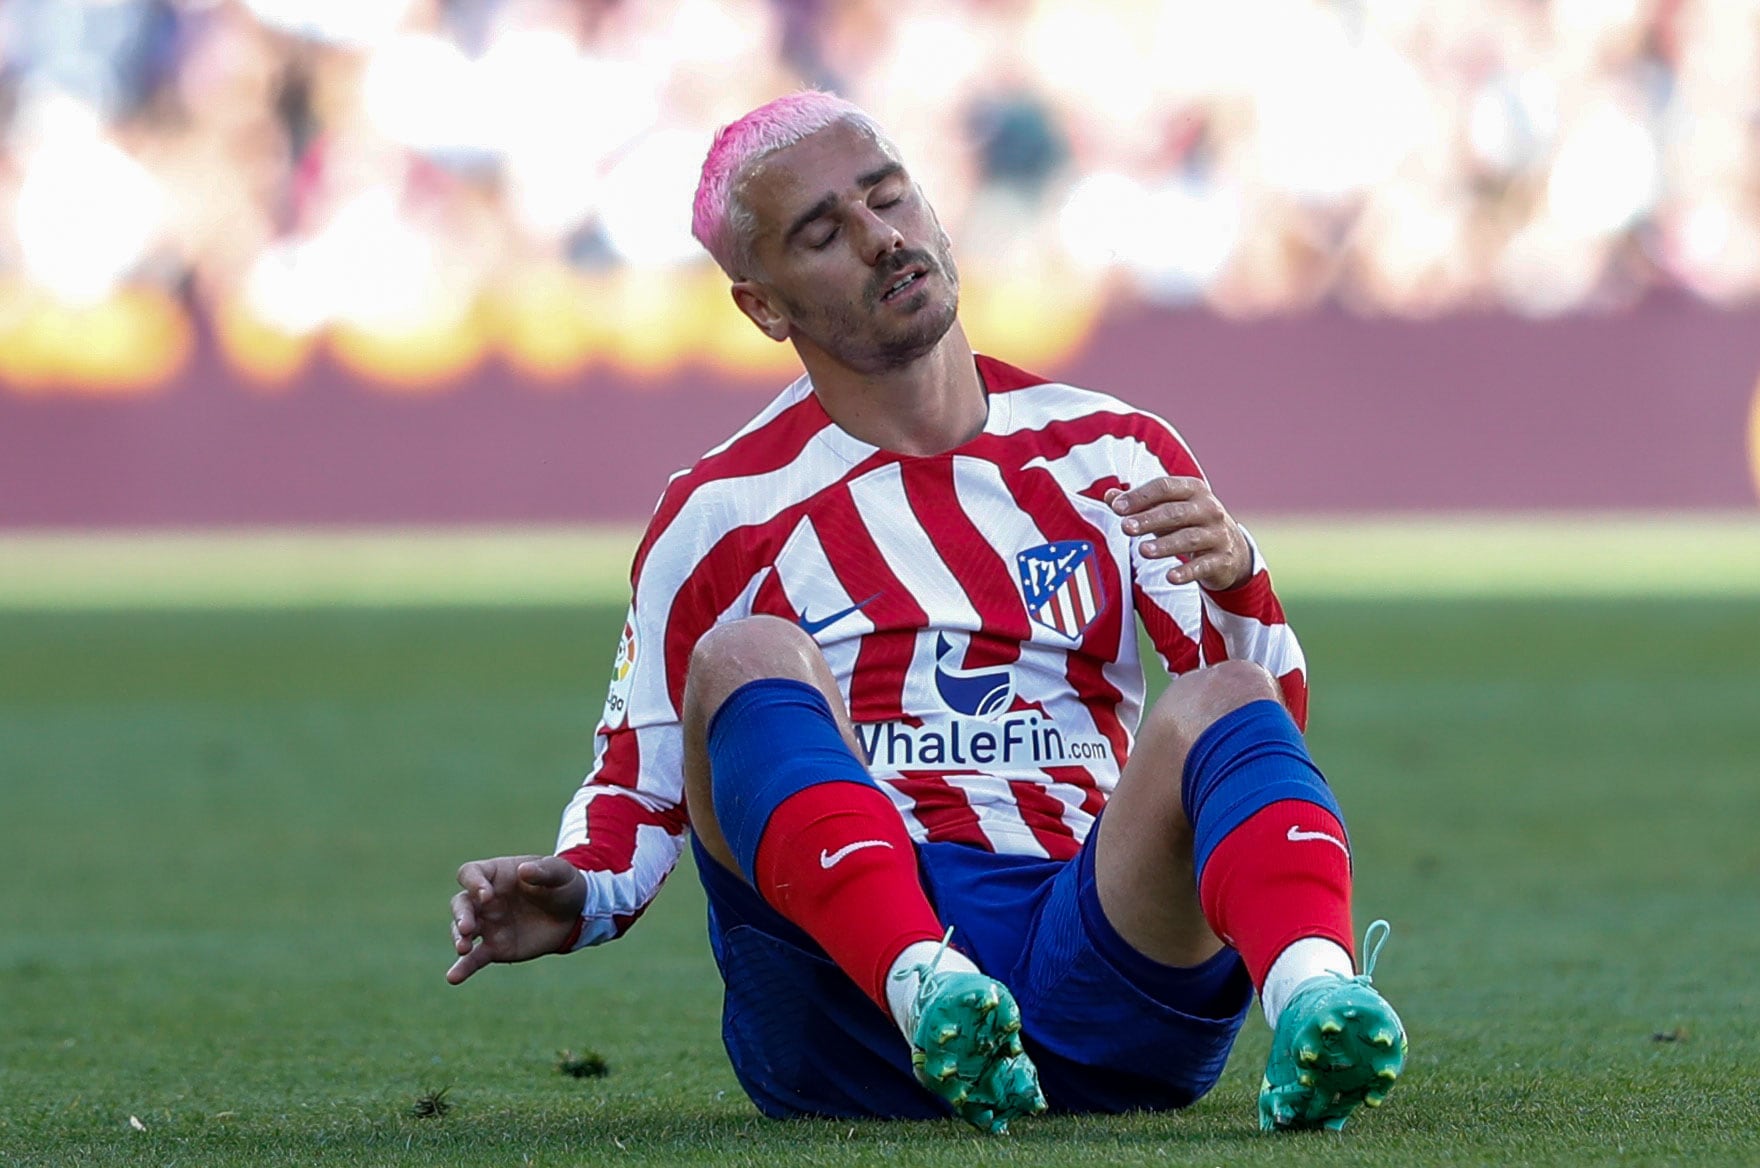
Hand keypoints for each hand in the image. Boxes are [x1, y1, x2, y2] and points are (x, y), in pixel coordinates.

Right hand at [447, 855, 587, 984]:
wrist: (574, 915)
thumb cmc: (563, 885)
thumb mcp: (560, 873)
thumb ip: (543, 870)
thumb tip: (524, 870)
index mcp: (496, 874)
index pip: (471, 873)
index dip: (473, 883)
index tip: (487, 895)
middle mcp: (485, 900)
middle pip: (461, 903)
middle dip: (461, 915)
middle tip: (467, 927)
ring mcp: (488, 925)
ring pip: (462, 931)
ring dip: (458, 938)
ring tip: (463, 948)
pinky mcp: (495, 947)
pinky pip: (474, 958)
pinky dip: (463, 968)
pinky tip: (453, 978)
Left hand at [1105, 477, 1252, 590]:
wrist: (1232, 550)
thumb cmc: (1188, 523)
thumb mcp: (1167, 509)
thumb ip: (1138, 502)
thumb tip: (1109, 496)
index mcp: (1193, 489)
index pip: (1164, 487)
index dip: (1140, 496)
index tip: (1116, 508)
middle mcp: (1209, 509)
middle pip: (1176, 512)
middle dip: (1149, 520)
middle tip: (1125, 528)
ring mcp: (1218, 534)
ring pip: (1189, 538)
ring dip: (1165, 545)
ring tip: (1142, 551)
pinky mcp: (1222, 559)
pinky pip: (1203, 566)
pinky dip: (1187, 572)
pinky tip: (1170, 577)